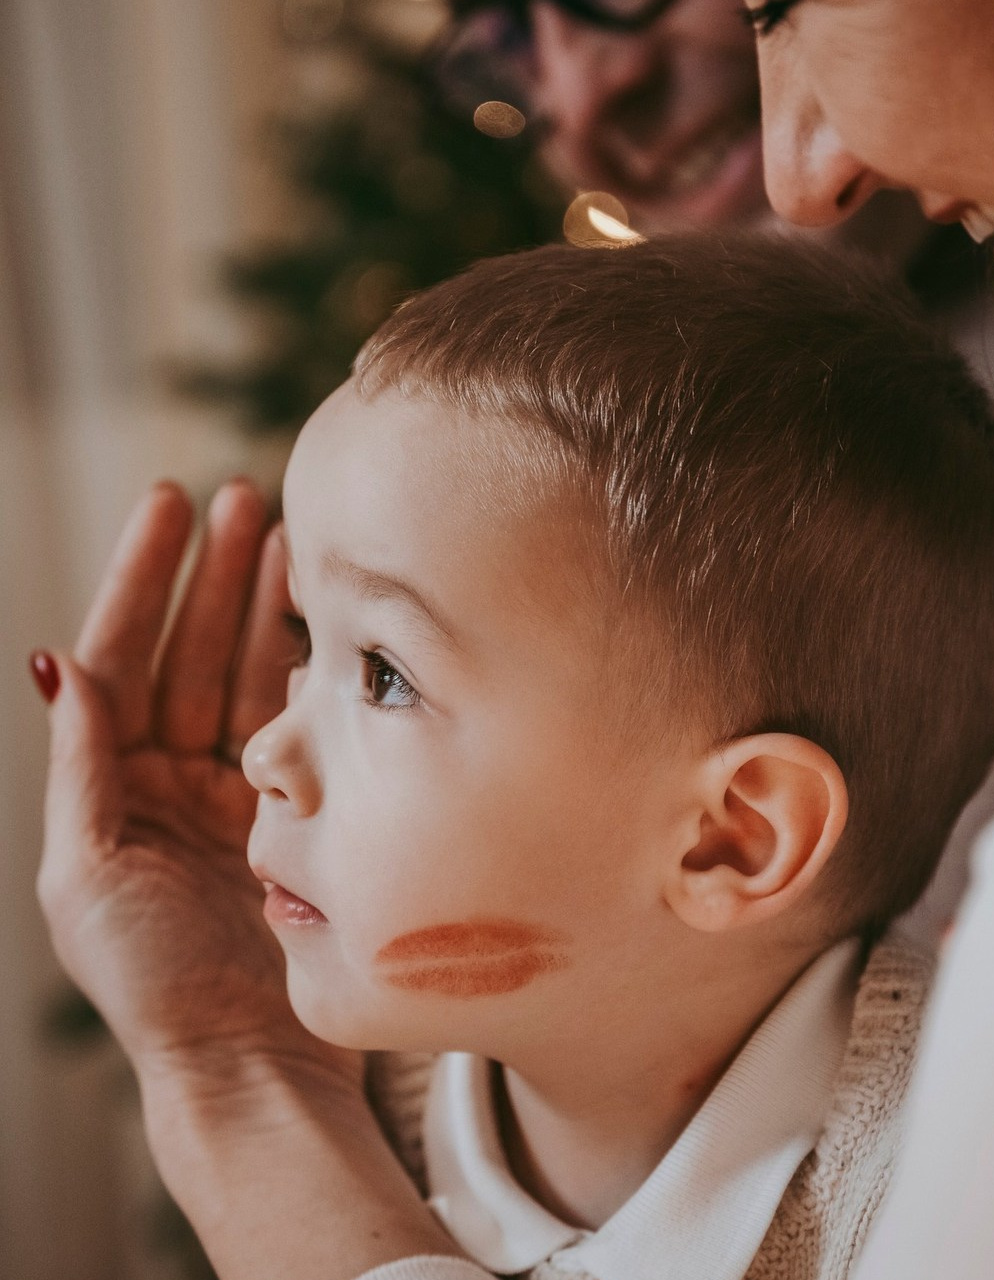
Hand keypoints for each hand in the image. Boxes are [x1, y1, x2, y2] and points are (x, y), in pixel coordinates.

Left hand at [35, 480, 358, 1091]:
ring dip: (263, 606)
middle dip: (213, 574)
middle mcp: (171, 783)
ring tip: (286, 538)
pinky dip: (305, 670)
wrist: (253, 1058)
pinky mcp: (297, 815)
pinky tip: (317, 622)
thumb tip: (60, 664)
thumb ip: (85, 766)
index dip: (144, 580)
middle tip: (245, 497)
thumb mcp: (88, 872)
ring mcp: (239, 795)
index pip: (124, 659)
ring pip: (247, 677)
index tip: (171, 507)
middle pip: (191, 652)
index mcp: (111, 792)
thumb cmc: (156, 981)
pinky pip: (297, 725)